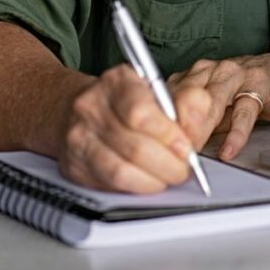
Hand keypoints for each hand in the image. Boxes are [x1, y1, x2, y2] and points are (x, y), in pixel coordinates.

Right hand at [48, 64, 212, 193]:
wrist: (79, 108)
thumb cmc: (126, 100)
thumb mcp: (158, 89)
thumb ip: (186, 103)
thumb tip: (196, 128)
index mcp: (116, 81)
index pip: (140, 112)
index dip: (168, 136)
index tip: (186, 148)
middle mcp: (92, 106)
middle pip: (134, 146)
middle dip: (167, 165)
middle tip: (183, 169)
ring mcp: (79, 137)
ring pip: (120, 171)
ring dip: (153, 181)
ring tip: (167, 177)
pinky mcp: (73, 165)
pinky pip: (108, 186)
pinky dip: (134, 188)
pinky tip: (146, 181)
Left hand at [169, 52, 269, 161]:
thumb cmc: (242, 92)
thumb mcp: (212, 108)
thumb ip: (192, 122)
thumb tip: (168, 149)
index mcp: (194, 74)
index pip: (169, 96)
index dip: (160, 122)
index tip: (154, 146)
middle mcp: (211, 70)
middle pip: (186, 96)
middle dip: (177, 127)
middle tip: (171, 153)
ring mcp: (234, 75)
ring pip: (212, 100)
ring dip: (200, 128)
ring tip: (193, 151)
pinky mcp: (258, 86)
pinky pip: (244, 111)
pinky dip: (235, 134)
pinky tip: (228, 150)